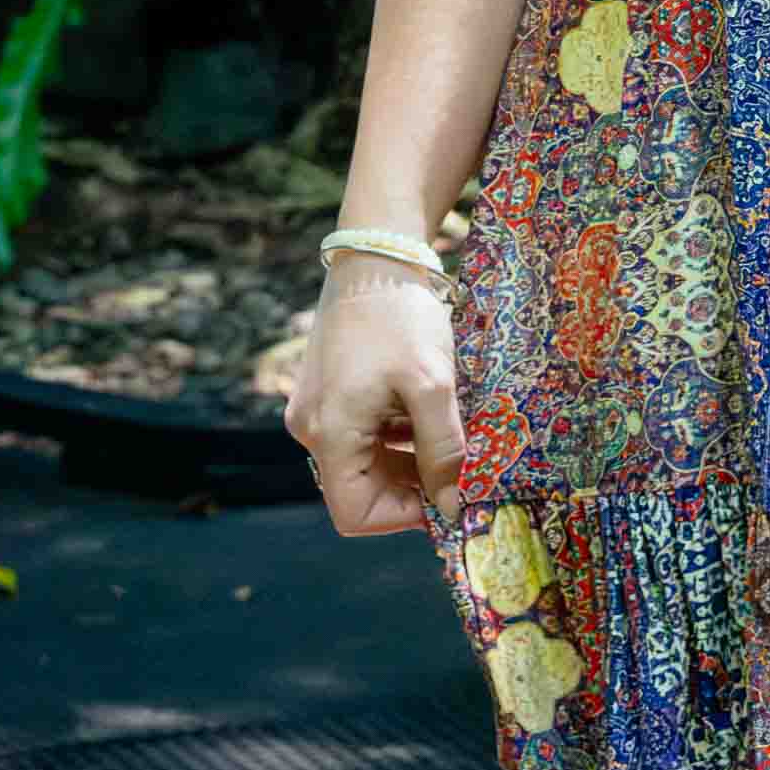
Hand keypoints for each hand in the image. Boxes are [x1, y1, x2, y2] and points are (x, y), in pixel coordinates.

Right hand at [282, 261, 465, 537]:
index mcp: (328, 434)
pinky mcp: (328, 390)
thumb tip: (455, 507)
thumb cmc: (401, 317)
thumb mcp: (431, 385)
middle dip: (412, 484)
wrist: (375, 253)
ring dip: (407, 457)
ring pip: (365, 460)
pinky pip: (361, 432)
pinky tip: (424, 407)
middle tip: (458, 463)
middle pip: (361, 488)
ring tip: (445, 428)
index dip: (404, 515)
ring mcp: (317, 408)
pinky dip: (395, 433)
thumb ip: (443, 450)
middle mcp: (312, 428)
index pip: (355, 513)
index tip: (449, 495)